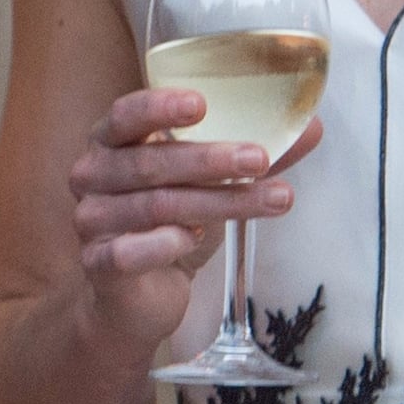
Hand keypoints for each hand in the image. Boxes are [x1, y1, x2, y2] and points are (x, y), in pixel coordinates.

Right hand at [68, 89, 321, 342]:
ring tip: (268, 201)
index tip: (203, 103)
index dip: (159, 107)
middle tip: (259, 158)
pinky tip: (194, 240)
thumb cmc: (171, 225)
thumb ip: (249, 155)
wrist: (136, 299)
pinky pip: (129, 251)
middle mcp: (91, 174)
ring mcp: (90, 220)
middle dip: (209, 159)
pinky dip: (165, 243)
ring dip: (216, 203)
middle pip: (149, 162)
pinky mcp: (97, 264)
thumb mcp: (207, 185)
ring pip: (155, 206)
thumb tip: (312, 127)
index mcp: (110, 141)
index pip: (126, 114)